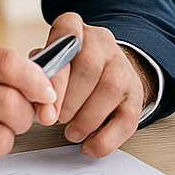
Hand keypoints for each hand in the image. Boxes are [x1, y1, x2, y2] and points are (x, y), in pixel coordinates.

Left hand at [42, 12, 151, 157]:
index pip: (67, 33)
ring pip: (110, 88)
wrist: (105, 76)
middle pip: (88, 65)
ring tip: (71, 132)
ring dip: (86, 119)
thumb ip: (39, 78)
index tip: (43, 98)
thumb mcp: (47, 66)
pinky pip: (126, 118)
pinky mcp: (136, 94)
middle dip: (67, 100)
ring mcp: (123, 66)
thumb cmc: (68, 74)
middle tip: (53, 119)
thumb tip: (38, 102)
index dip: (54, 70)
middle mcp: (102, 42)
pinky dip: (105, 139)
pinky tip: (90, 145)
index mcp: (75, 29)